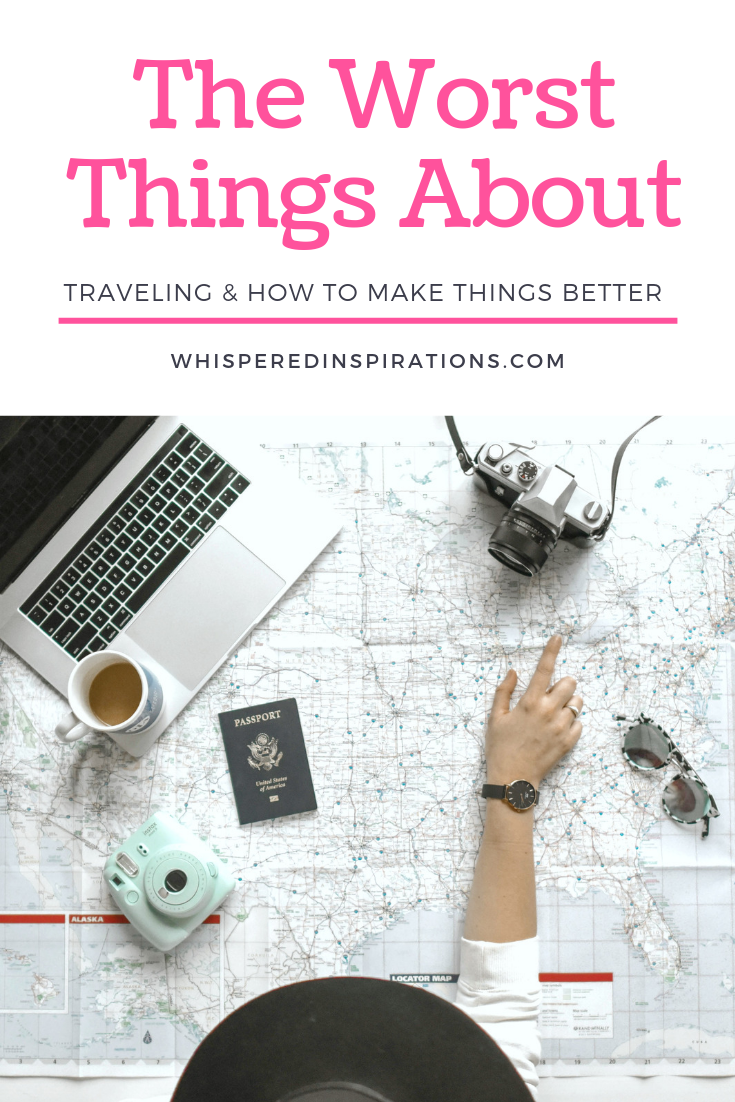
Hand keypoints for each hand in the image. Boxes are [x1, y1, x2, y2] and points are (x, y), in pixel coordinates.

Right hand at [485, 635, 582, 789]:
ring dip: (569, 703)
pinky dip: (571, 723)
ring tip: (555, 713)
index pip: (544, 669)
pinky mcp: (568, 742)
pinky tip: (557, 729)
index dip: (551, 650)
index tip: (558, 637)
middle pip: (569, 684)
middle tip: (551, 694)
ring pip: (577, 703)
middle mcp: (548, 712)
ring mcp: (561, 728)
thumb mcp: (495, 717)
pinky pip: (579, 724)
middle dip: (563, 684)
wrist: (513, 779)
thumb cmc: (500, 747)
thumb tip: (514, 671)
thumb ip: (504, 691)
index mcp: (529, 702)